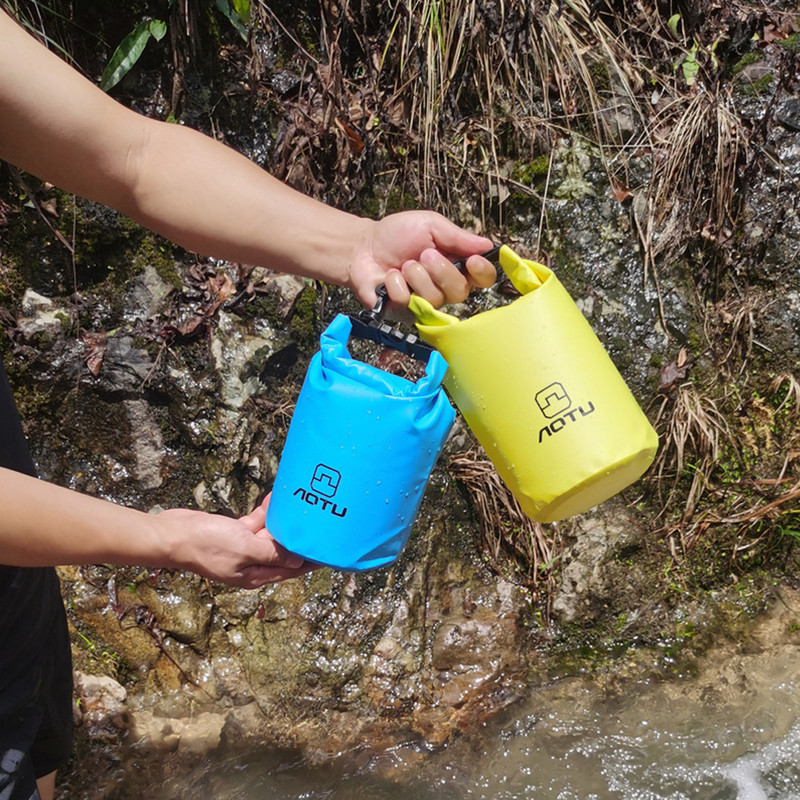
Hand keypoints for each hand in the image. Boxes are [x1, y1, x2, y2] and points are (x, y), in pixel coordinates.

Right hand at [158, 500, 312, 588]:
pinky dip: (264, 513)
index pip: (290, 570)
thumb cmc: (207, 545)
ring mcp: (241, 548)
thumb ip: (272, 554)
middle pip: (281, 552)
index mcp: (255, 575)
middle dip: (298, 540)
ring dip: (282, 522)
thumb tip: (298, 562)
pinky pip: (254, 523)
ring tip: (301, 507)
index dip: (309, 563)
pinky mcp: (232, 533)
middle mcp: (251, 564)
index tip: (328, 554)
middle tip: (319, 524)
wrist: (172, 534)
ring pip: (269, 536)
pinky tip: (275, 499)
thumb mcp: (246, 549)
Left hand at [348, 211, 496, 315]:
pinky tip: (388, 278)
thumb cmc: (397, 235)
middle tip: (424, 255)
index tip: (472, 261)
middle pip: (460, 292)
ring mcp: (425, 303)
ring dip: (417, 277)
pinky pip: (409, 304)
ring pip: (435, 299)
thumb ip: (457, 236)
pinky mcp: (404, 313)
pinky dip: (396, 285)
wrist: (362, 248)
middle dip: (442, 271)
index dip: (482, 272)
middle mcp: (445, 288)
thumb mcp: (429, 225)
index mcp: (456, 265)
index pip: (483, 278)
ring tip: (403, 265)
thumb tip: (488, 245)